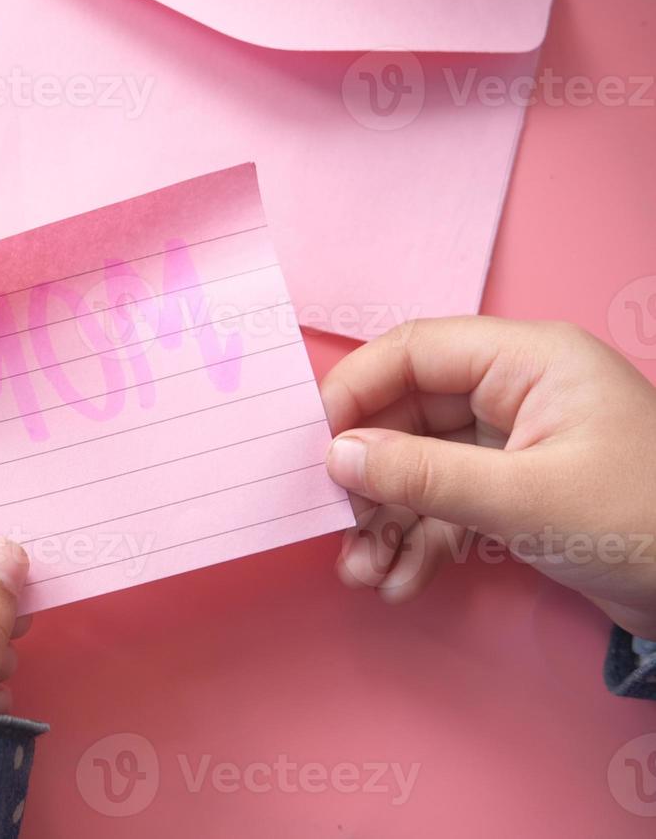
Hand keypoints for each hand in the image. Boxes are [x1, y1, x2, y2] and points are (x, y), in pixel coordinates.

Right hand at [321, 317, 655, 639]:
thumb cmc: (644, 522)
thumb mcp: (525, 499)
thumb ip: (423, 476)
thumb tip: (336, 458)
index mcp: (529, 361)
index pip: (414, 352)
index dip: (355, 392)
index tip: (312, 446)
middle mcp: (517, 392)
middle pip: (408, 415)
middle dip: (367, 477)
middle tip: (335, 524)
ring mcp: (518, 444)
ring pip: (421, 467)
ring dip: (386, 520)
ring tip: (363, 572)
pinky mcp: (522, 493)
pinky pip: (449, 505)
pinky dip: (421, 542)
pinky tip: (402, 581)